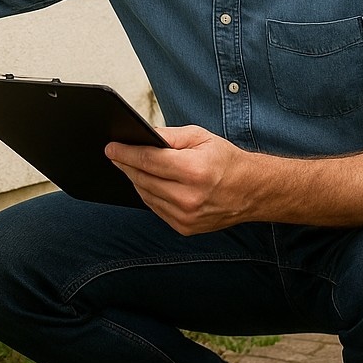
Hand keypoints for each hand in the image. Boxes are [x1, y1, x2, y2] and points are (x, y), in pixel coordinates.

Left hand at [106, 126, 258, 234]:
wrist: (252, 191)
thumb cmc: (226, 160)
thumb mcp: (200, 137)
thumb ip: (169, 136)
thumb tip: (142, 135)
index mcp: (194, 171)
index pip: (148, 160)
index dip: (125, 153)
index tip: (110, 148)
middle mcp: (189, 197)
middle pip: (143, 179)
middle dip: (126, 165)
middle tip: (115, 155)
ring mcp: (186, 216)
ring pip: (146, 195)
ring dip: (135, 180)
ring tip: (128, 166)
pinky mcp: (185, 228)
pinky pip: (156, 209)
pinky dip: (148, 194)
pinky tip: (145, 182)